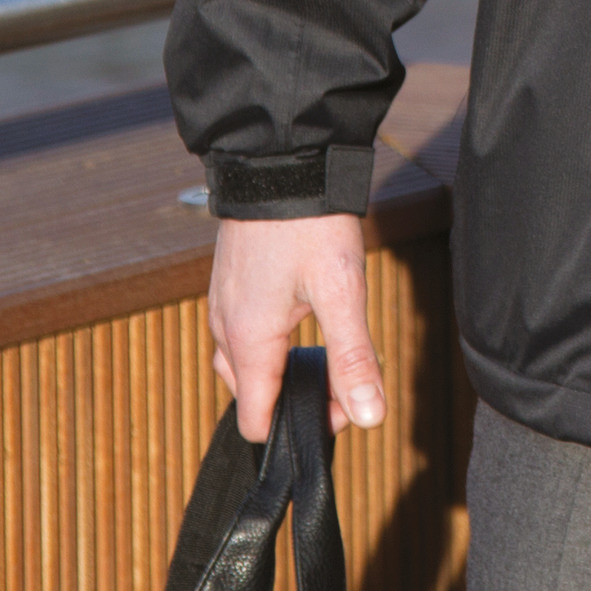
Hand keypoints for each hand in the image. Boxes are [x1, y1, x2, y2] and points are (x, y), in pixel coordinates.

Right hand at [207, 214, 386, 441]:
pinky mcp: (229, 283)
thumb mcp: (341, 290)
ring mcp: (222, 303)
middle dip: (291, 400)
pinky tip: (300, 318)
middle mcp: (224, 327)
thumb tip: (368, 416)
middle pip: (249, 396)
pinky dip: (267, 342)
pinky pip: (239, 333)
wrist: (283, 162)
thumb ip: (353, 356)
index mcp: (247, 340)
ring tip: (324, 348)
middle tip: (342, 376)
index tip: (339, 406)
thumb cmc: (311, 223)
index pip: (255, 422)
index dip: (298, 428)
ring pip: (242, 364)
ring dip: (279, 370)